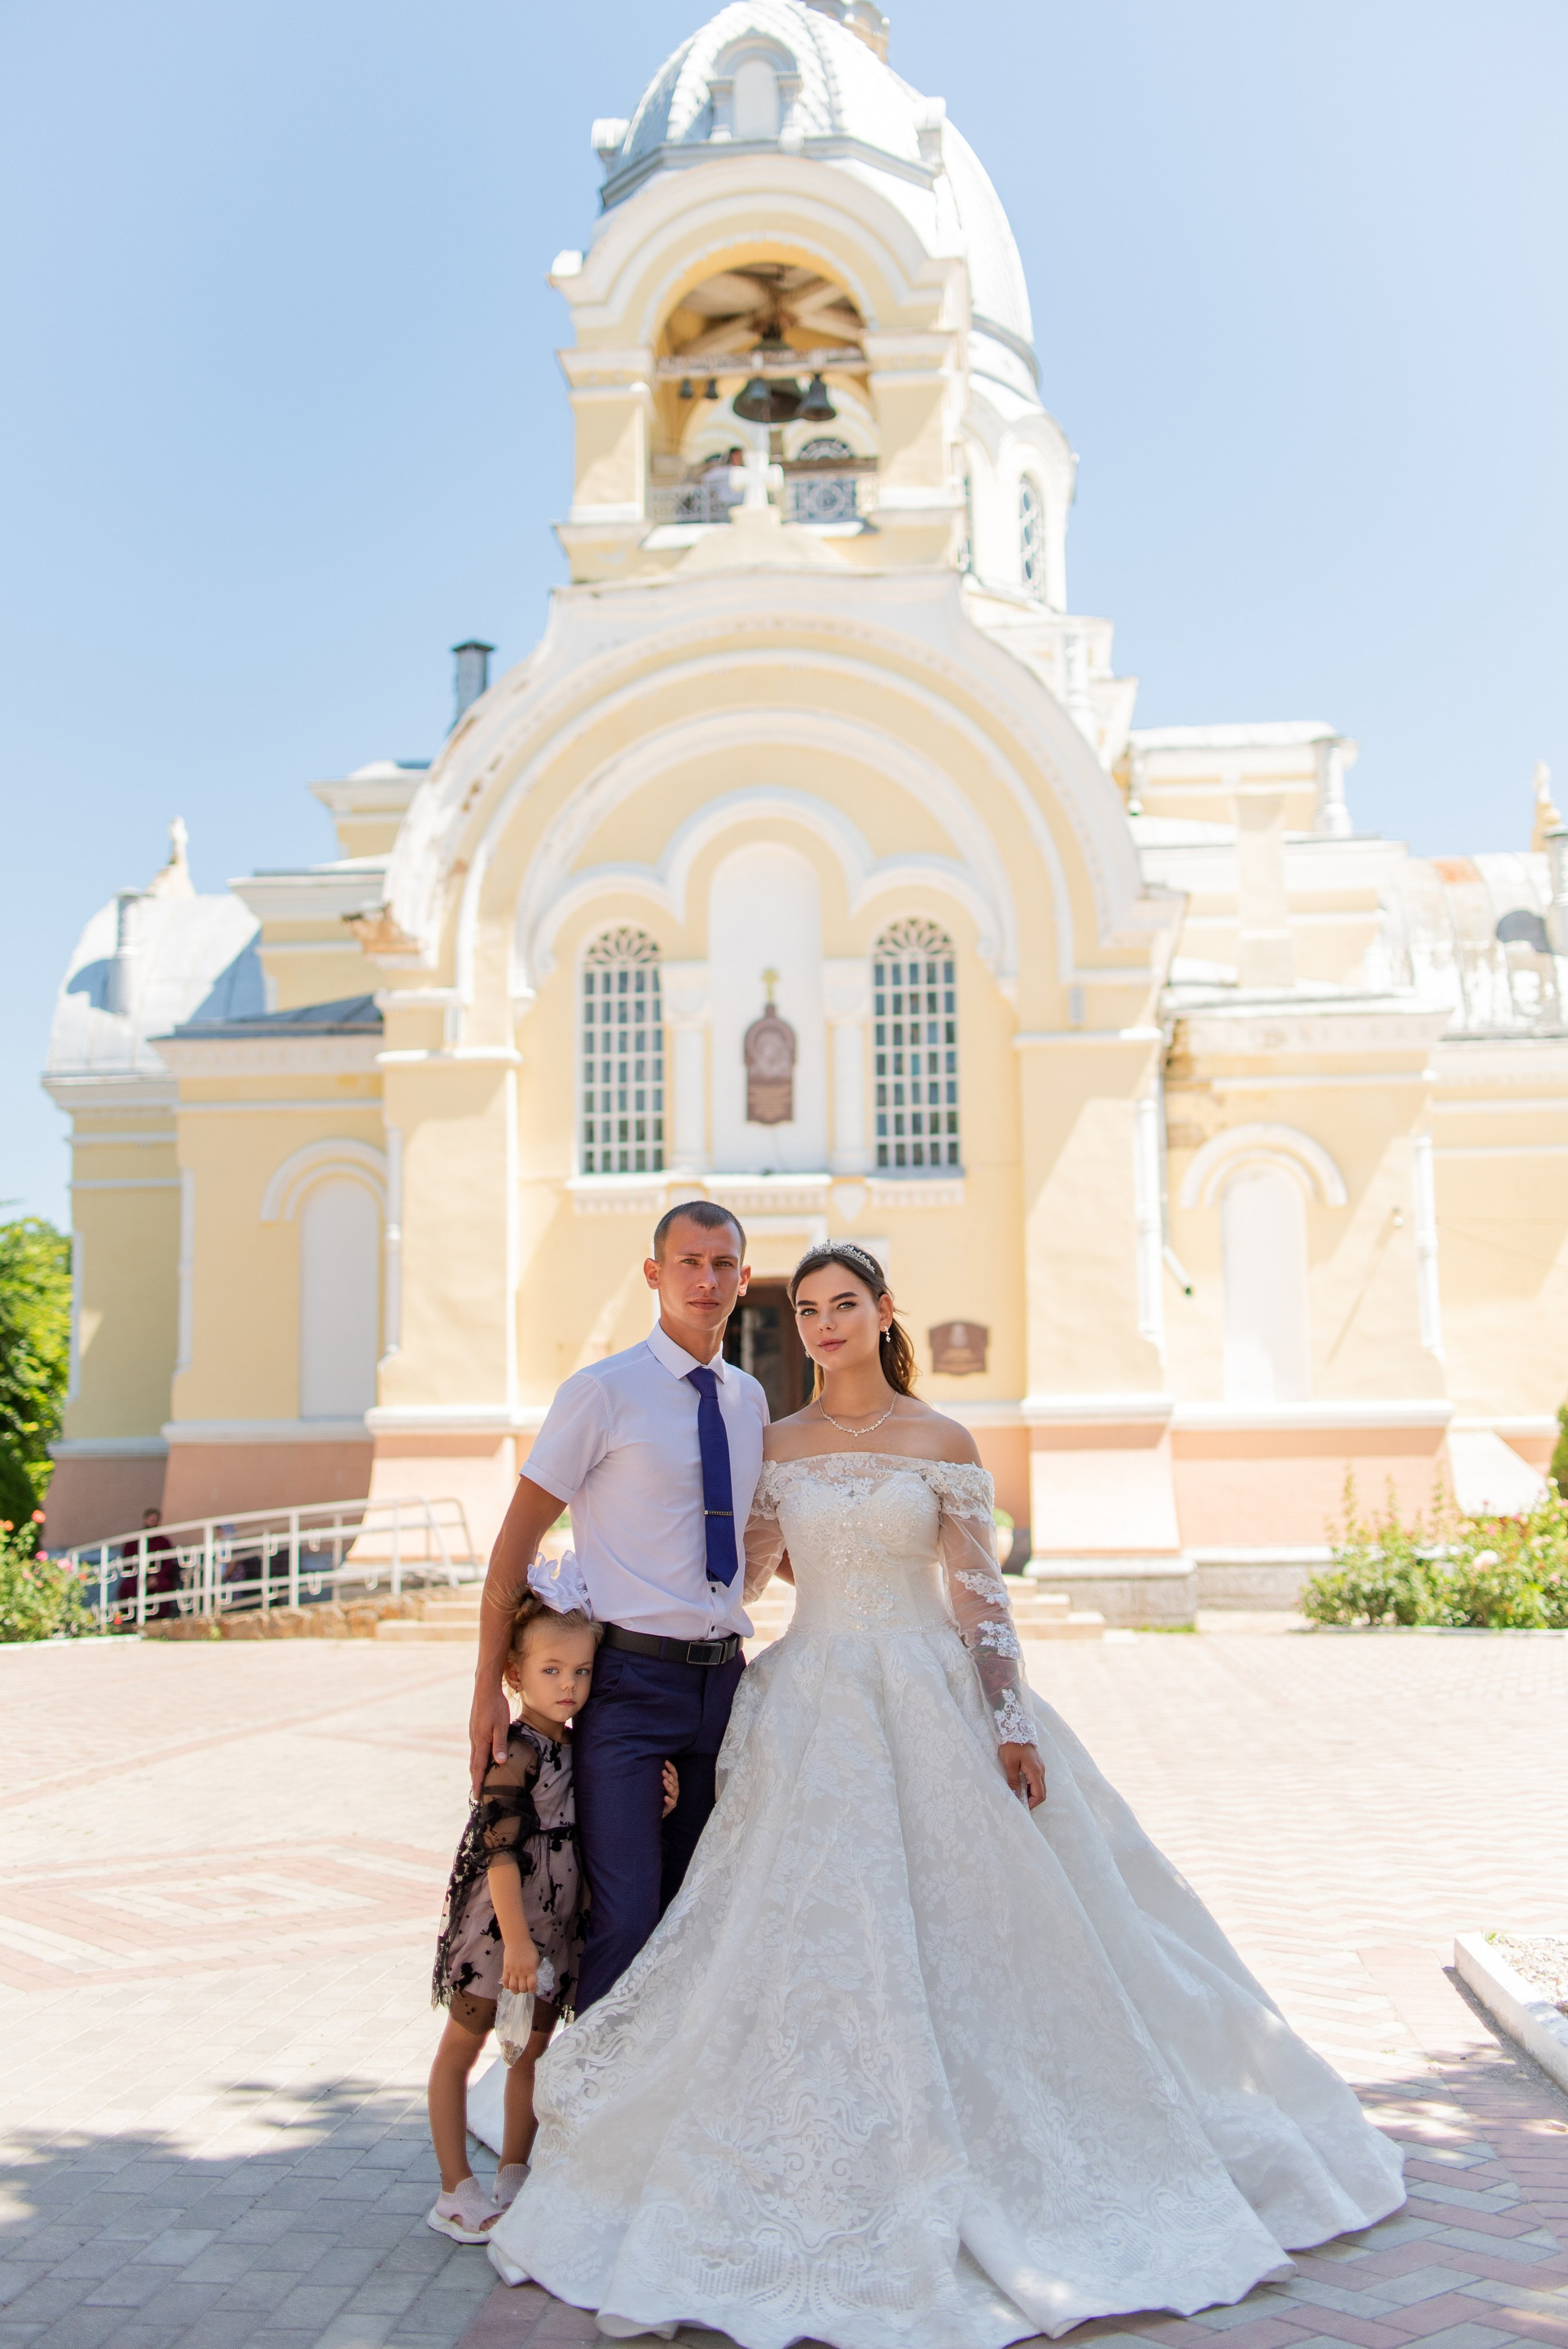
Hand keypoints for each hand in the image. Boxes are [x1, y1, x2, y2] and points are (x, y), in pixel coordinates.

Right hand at [469, 1681, 511, 1800]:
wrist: (485, 1689)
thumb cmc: (496, 1706)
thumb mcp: (501, 1725)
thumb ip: (500, 1744)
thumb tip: (500, 1762)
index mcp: (481, 1741)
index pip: (479, 1767)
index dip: (479, 1782)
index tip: (477, 1796)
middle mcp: (475, 1740)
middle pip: (474, 1764)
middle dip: (476, 1779)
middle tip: (477, 1794)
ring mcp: (473, 1734)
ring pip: (474, 1756)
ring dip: (476, 1769)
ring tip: (479, 1780)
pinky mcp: (475, 1729)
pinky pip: (475, 1748)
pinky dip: (477, 1758)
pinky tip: (481, 1758)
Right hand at [502, 1940, 538, 1995]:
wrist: (517, 1941)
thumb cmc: (529, 1949)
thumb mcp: (536, 1960)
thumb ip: (534, 1970)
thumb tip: (532, 1979)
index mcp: (531, 1969)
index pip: (532, 1986)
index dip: (533, 1990)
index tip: (533, 1989)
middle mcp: (522, 1972)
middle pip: (522, 1989)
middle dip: (524, 1990)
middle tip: (525, 1987)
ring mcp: (513, 1971)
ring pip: (513, 1988)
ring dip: (515, 1991)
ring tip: (517, 1988)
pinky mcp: (505, 1969)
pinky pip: (505, 1982)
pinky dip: (507, 1986)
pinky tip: (510, 1985)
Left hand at [661, 1760, 679, 1817]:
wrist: (657, 1809)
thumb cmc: (657, 1794)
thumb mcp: (658, 1784)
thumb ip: (656, 1776)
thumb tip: (648, 1764)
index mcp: (673, 1782)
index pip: (674, 1773)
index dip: (671, 1767)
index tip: (666, 1762)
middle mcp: (675, 1789)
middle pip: (674, 1781)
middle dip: (669, 1776)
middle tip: (663, 1772)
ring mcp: (674, 1797)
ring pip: (674, 1791)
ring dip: (669, 1786)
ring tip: (664, 1782)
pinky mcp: (671, 1806)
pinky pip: (671, 1803)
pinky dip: (669, 1800)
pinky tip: (665, 1797)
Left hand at [1000, 1741, 1046, 1808]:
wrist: (1015, 1728)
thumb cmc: (1011, 1746)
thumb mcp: (1010, 1764)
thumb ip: (1014, 1781)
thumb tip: (1016, 1796)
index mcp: (1035, 1771)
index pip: (1040, 1794)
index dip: (1032, 1804)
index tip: (1022, 1808)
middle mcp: (1041, 1770)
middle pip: (1042, 1792)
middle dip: (1033, 1801)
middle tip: (1021, 1805)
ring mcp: (1040, 1767)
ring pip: (1040, 1786)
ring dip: (1032, 1794)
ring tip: (1019, 1797)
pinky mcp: (1036, 1764)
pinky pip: (1037, 1780)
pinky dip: (1031, 1787)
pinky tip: (1021, 1787)